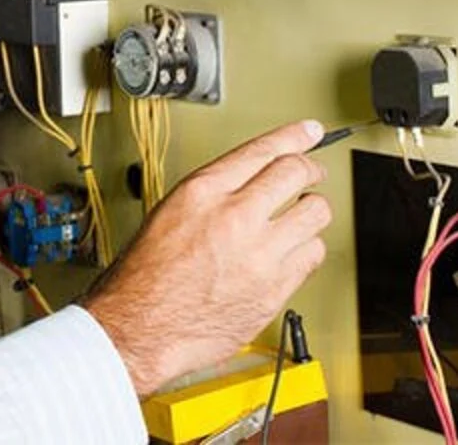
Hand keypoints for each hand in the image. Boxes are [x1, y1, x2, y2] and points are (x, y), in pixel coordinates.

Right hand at [84, 119, 330, 397]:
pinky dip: (308, 247)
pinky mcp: (274, 289)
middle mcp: (234, 217)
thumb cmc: (146, 274)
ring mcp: (259, 254)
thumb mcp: (170, 211)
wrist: (142, 325)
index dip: (294, 136)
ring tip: (302, 213)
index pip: (262, 150)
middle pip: (295, 174)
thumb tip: (251, 181)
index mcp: (203, 192)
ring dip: (311, 209)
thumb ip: (214, 193)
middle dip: (309, 169)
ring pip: (314, 213)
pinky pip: (313, 255)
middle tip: (311, 172)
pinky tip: (295, 248)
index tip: (310, 131)